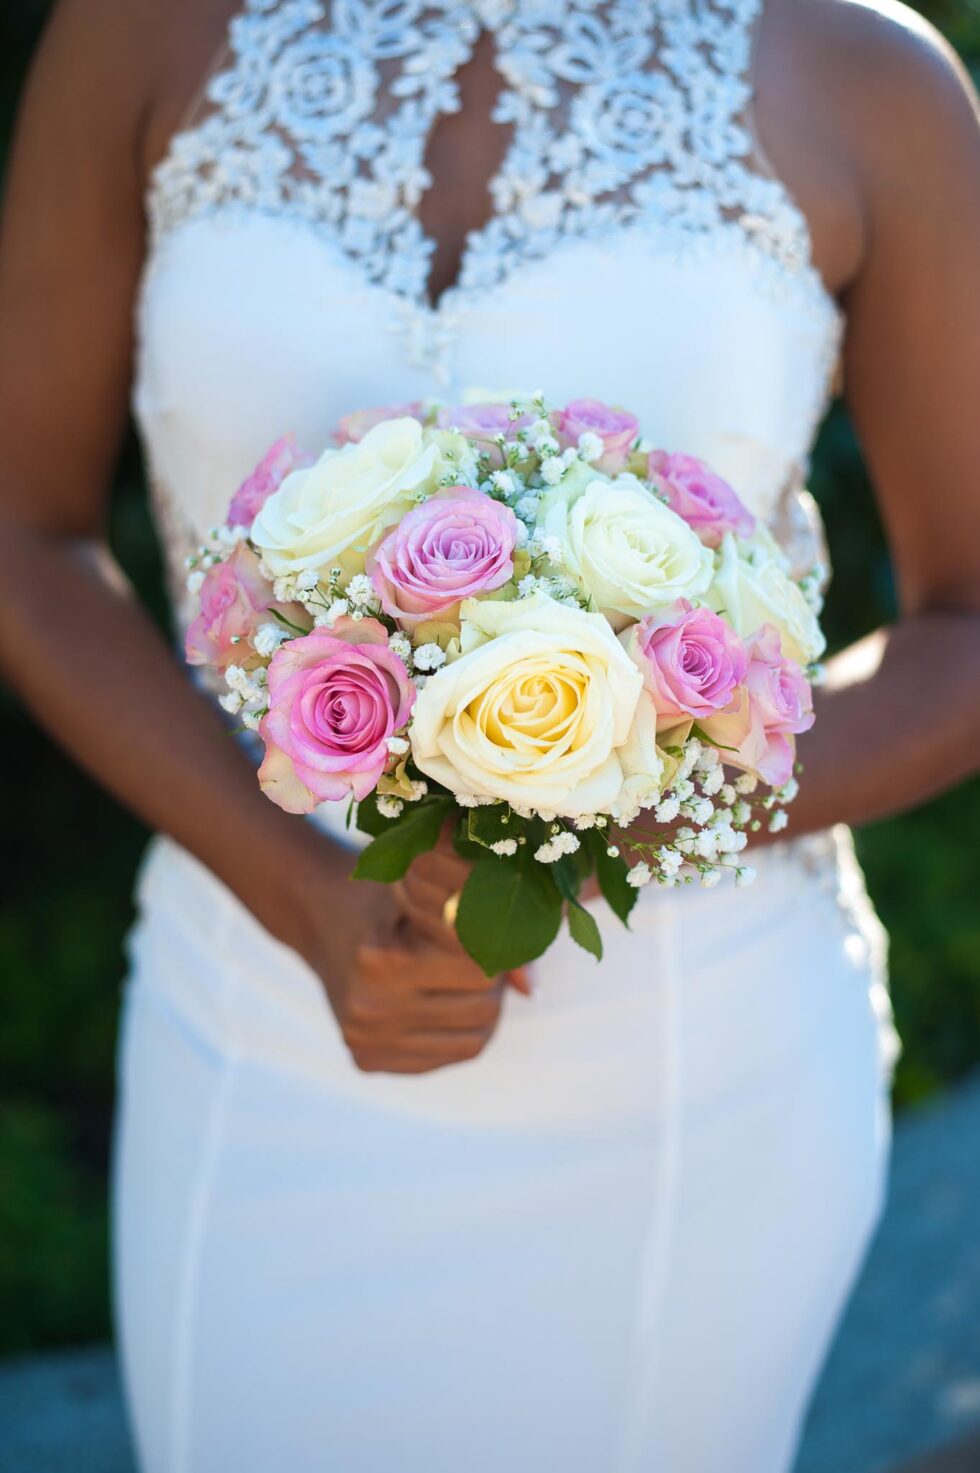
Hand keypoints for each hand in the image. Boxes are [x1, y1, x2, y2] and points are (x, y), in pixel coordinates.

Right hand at [258, 827, 522, 1075]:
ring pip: (473, 1040)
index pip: (482, 969)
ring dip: (481, 1008)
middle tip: (476, 954)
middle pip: (484, 1009)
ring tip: (460, 976)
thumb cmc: (387, 895)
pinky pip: (445, 1057)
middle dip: (492, 980)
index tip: (485, 927)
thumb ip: (488, 936)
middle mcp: (369, 1007)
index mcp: (382, 958)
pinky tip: (439, 1001)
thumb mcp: (433, 895)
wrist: (319, 915)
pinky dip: (456, 1031)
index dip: (494, 946)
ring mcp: (365, 1040)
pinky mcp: (367, 1061)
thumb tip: (532, 991)